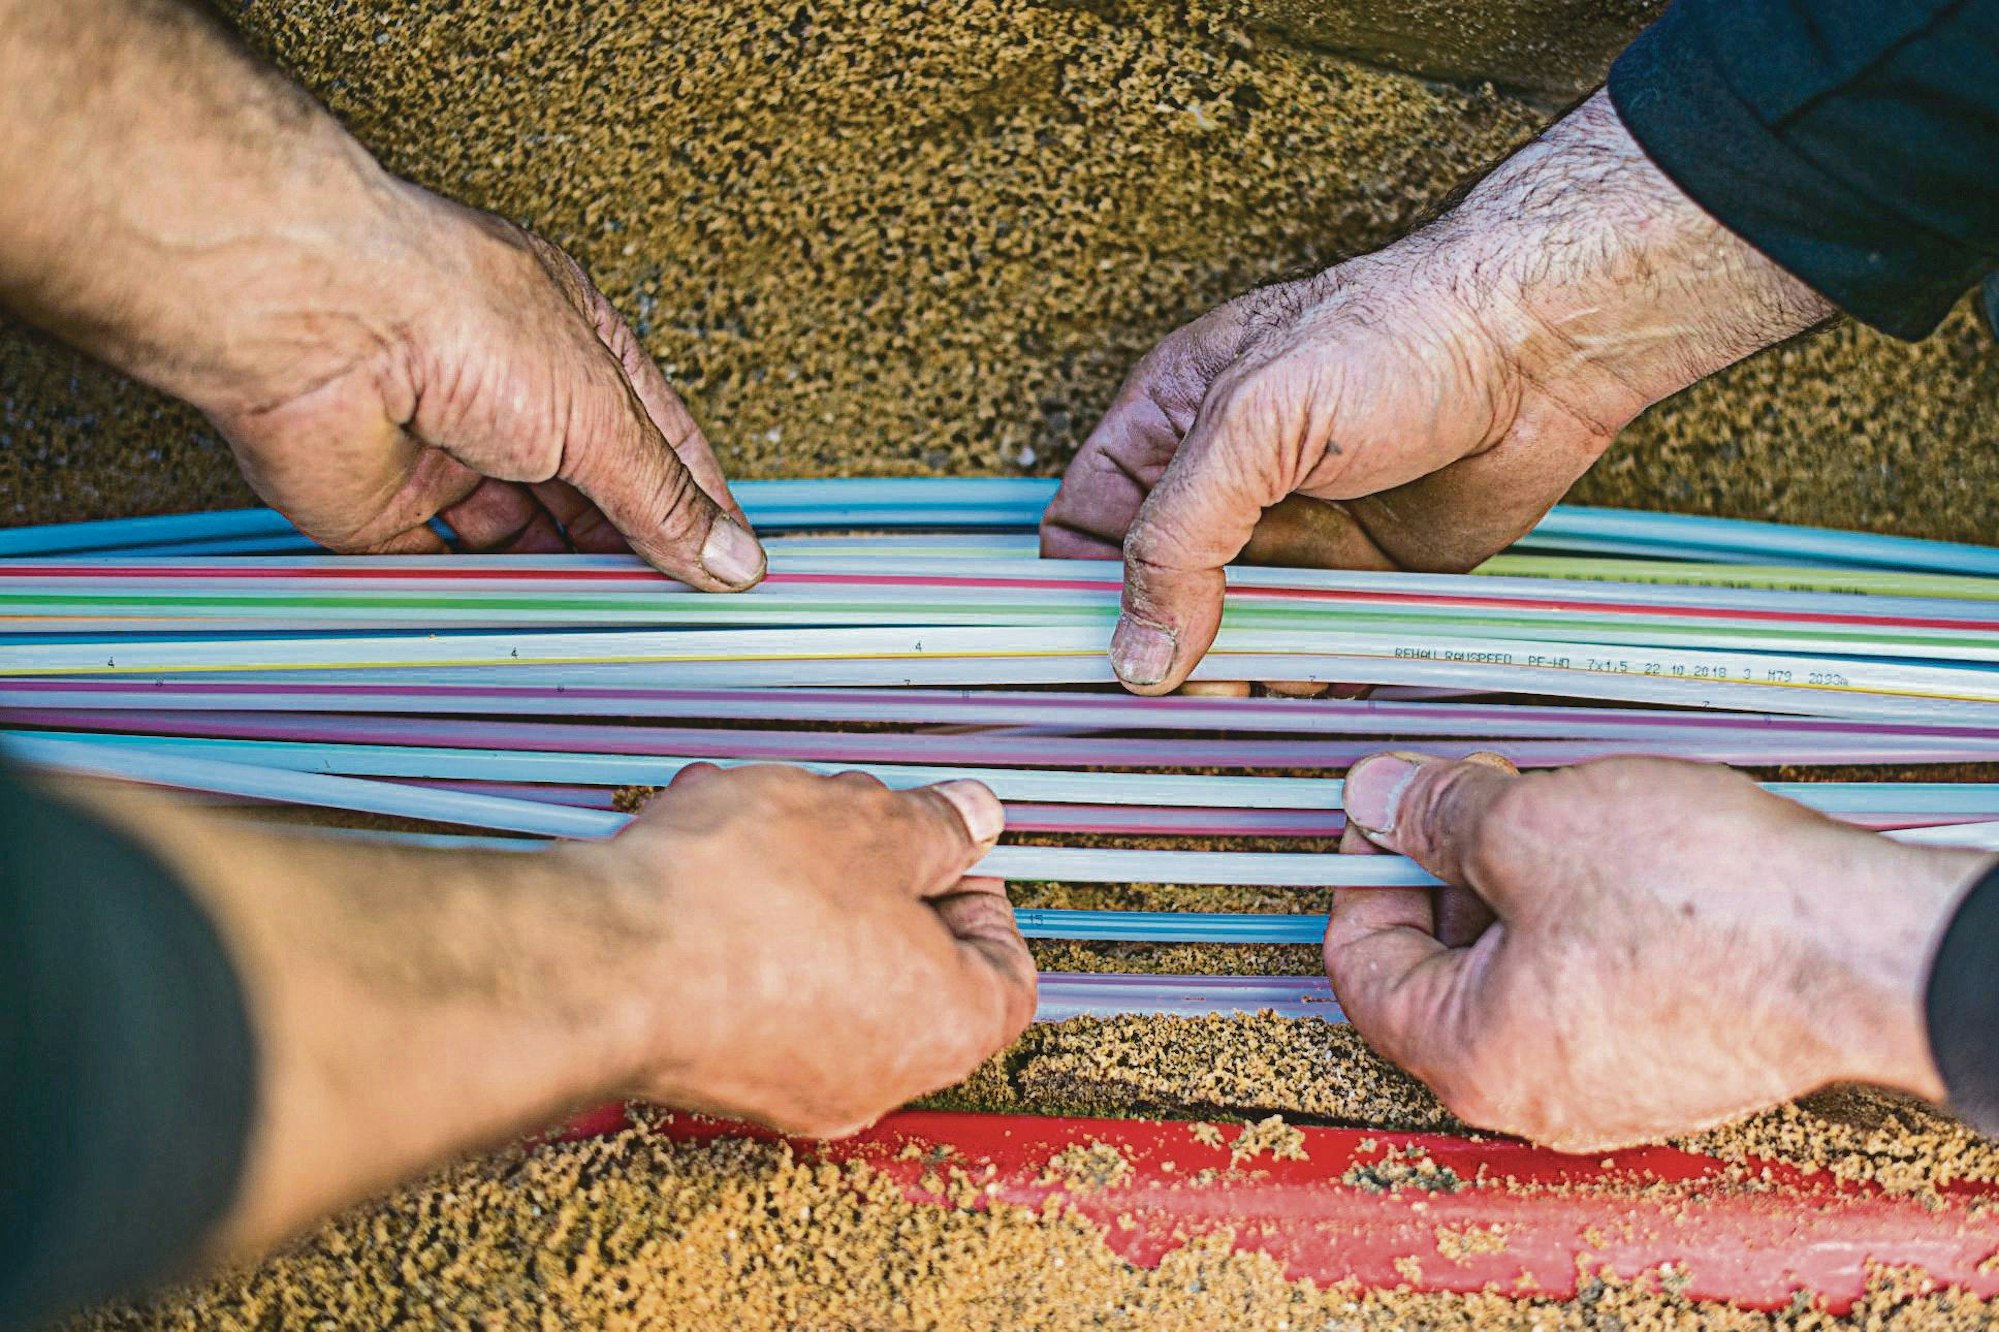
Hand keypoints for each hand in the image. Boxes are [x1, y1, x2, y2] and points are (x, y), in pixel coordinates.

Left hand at [0, 0, 762, 587]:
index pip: (658, 444)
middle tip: (680, 614)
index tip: (734, 570)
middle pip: (592, 499)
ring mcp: (448, 457)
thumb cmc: (448, 312)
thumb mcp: (598, 408)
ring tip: (616, 633)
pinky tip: (529, 633)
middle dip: (634, 554)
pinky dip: (485, 605)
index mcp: (574, 351)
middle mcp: (510, 401)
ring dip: (565, 584)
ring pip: (525, 542)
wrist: (313, 322)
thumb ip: (662, 494)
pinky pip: (447, 574)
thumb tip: (728, 554)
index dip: (698, 508)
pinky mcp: (387, 511)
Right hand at [565, 764, 1035, 1135]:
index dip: (982, 894)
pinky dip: (739, 919)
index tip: (947, 845)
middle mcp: (872, 1078)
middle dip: (874, 873)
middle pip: (908, 965)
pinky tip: (701, 852)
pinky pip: (750, 985)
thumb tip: (965, 819)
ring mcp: (784, 1082)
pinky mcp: (709, 1066)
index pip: (1007, 972)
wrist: (598, 962)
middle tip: (846, 818)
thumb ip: (934, 824)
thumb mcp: (868, 825)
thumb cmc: (742, 909)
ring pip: (820, 966)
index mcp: (946, 1027)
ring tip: (756, 817)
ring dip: (797, 884)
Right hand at [1042, 91, 1833, 693]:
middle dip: (1166, 657)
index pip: (1084, 531)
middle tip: (1190, 693)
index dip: (1078, 594)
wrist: (1543, 348)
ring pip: (1233, 643)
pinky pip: (1315, 656)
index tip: (1092, 656)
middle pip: (1156, 602)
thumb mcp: (1255, 421)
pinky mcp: (1361, 581)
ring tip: (1260, 695)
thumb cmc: (1400, 336)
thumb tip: (1137, 650)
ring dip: (1239, 682)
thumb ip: (1181, 535)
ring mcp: (1292, 540)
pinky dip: (1312, 688)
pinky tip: (1320, 693)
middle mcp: (1226, 491)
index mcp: (1171, 427)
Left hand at [1324, 751, 1988, 1150]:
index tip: (1387, 809)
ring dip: (1514, 887)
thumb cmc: (1706, 910)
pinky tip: (1614, 861)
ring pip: (1515, 972)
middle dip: (1445, 871)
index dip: (1364, 868)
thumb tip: (1378, 797)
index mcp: (1470, 1058)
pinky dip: (1577, 919)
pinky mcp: (1670, 1061)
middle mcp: (1532, 1094)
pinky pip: (1586, 986)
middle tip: (1475, 796)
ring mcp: (1607, 1085)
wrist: (1866, 949)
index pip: (1360, 963)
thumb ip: (1434, 814)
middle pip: (1436, 969)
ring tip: (1557, 817)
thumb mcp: (1531, 826)